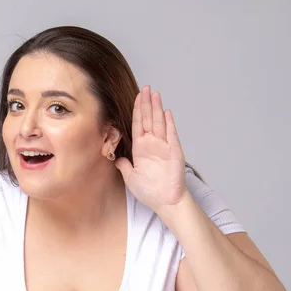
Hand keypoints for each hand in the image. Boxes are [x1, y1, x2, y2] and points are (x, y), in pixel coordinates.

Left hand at [115, 85, 187, 212]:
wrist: (166, 201)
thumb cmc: (150, 192)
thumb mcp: (131, 178)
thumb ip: (124, 166)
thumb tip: (116, 158)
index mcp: (140, 149)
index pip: (137, 125)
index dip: (137, 111)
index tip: (136, 98)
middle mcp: (152, 145)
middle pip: (148, 119)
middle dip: (146, 104)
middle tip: (145, 88)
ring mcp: (164, 147)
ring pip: (159, 123)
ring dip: (157, 108)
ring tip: (154, 94)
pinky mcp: (174, 151)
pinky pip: (171, 135)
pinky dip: (169, 123)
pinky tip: (166, 112)